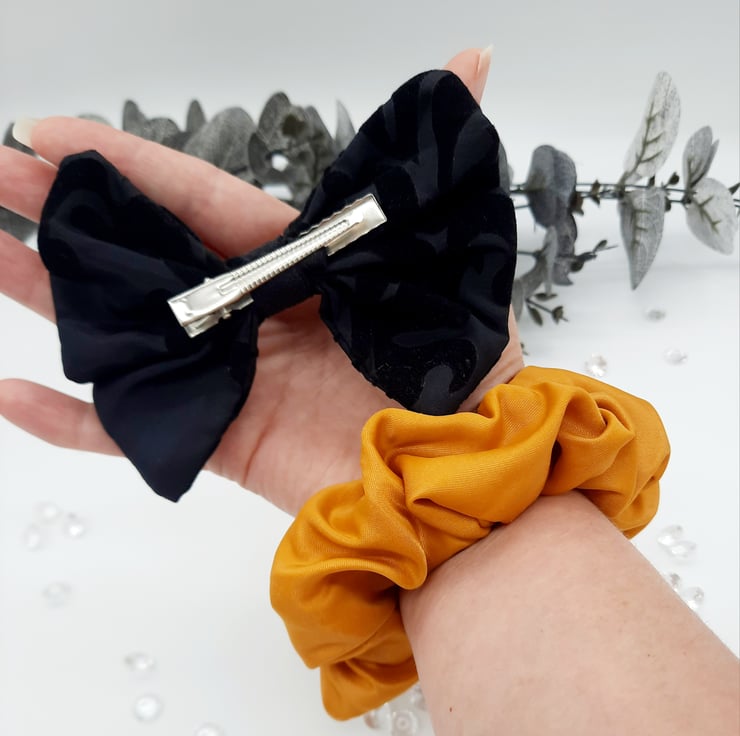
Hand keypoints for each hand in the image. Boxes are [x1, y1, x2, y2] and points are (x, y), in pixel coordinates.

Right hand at [0, 48, 523, 514]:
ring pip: (122, 332)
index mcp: (297, 264)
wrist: (455, 476)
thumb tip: (474, 57)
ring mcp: (229, 377)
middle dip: (66, 213)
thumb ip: (433, 168)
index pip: (198, 201)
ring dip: (47, 296)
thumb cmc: (456, 372)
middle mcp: (252, 313)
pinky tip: (10, 393)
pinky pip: (132, 432)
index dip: (128, 164)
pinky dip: (72, 420)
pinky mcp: (219, 440)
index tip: (51, 132)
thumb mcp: (449, 258)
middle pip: (144, 255)